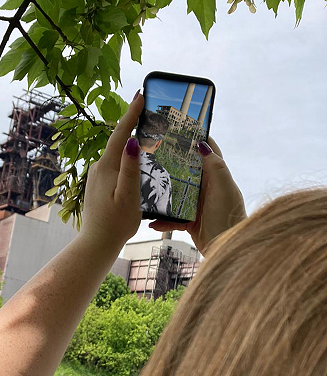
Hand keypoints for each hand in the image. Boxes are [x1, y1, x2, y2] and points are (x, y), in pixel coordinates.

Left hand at [79, 92, 143, 252]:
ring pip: (116, 153)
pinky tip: (136, 158)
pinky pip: (115, 164)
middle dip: (132, 122)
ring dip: (130, 140)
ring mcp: (96, 175)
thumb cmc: (116, 224)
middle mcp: (98, 167)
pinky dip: (126, 156)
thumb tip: (131, 141)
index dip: (131, 113)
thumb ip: (130, 169)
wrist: (96, 243)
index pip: (120, 134)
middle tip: (148, 105)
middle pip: (118, 140)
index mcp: (106, 167)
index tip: (140, 94)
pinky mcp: (98, 184)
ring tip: (147, 127)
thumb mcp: (128, 197)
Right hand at [148, 137, 245, 255]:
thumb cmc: (229, 217)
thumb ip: (216, 167)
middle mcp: (206, 188)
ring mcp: (196, 204)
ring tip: (145, 188)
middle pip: (185, 170)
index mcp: (216, 176)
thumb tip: (202, 144)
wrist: (228, 248)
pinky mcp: (189, 221)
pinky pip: (172, 218)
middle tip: (151, 153)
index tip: (177, 127)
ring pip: (174, 193)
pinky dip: (162, 220)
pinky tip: (152, 221)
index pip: (206, 150)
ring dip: (161, 193)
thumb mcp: (224, 190)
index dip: (195, 137)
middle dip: (170, 162)